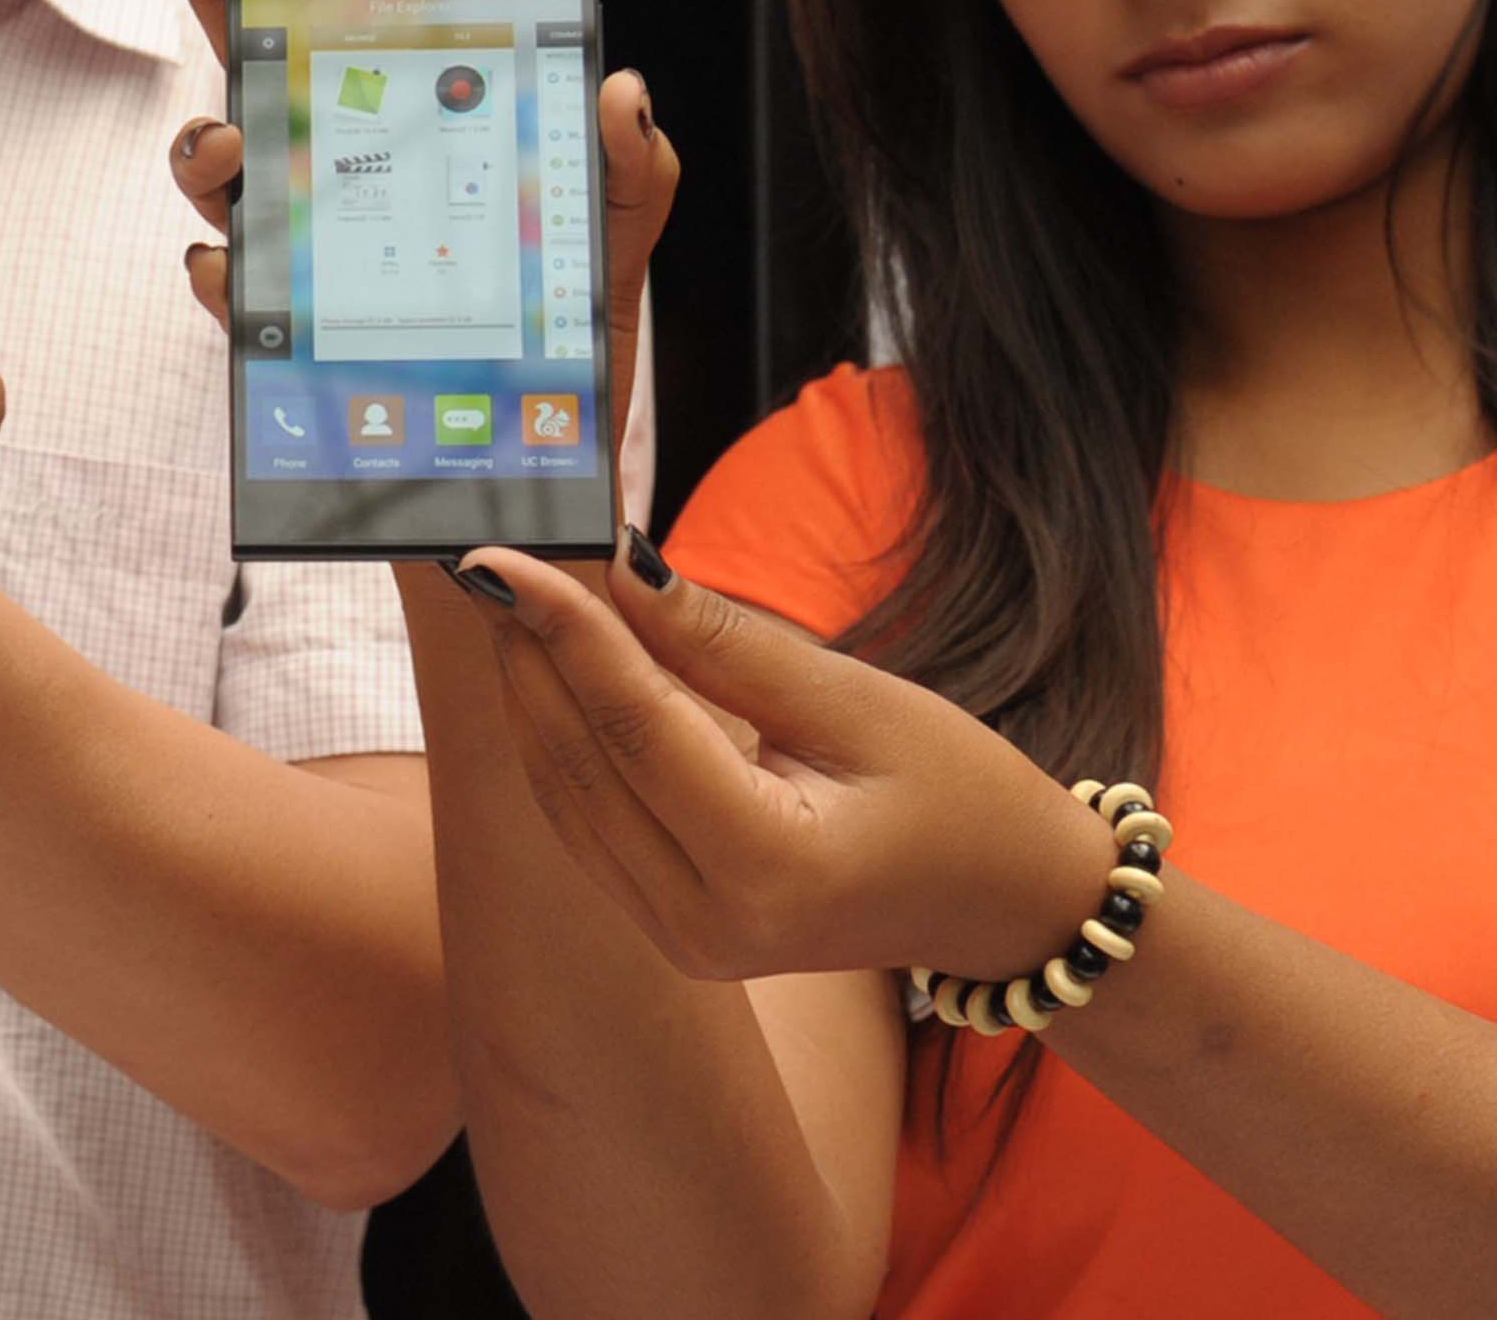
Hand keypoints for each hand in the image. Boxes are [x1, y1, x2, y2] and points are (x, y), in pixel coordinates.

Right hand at [148, 0, 681, 478]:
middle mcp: (352, 165)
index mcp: (431, 121)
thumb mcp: (613, 250)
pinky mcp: (282, 334)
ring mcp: (307, 243)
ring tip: (229, 147)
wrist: (526, 492)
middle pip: (269, 45)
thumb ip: (634, 170)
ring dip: (207, 139)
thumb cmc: (561, 357)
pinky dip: (222, 274)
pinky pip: (228, 288)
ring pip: (223, 160)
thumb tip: (621, 87)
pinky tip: (233, 273)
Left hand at [447, 540, 1123, 985]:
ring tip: (510, 595)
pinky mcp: (669, 927)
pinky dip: (564, 738)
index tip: (504, 557)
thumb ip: (725, 644)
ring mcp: (681, 938)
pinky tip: (548, 665)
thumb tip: (622, 565)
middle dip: (530, 652)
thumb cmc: (959, 796)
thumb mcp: (858, 702)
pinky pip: (587, 821)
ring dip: (532, 691)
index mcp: (768, 871)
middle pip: (582, 764)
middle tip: (490, 558)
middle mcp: (707, 924)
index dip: (564, 632)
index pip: (633, 730)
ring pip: (568, 795)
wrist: (1006, 903)